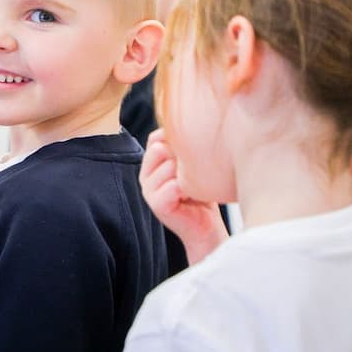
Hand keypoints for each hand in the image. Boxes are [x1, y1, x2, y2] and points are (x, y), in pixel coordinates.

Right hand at [139, 129, 227, 263]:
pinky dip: (188, 188)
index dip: (176, 139)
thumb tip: (194, 122)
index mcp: (151, 164)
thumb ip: (184, 148)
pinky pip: (172, 185)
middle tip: (199, 170)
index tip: (196, 150)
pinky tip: (195, 195)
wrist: (206, 228)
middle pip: (159, 149)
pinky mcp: (156, 205)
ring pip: (167, 165)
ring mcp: (148, 191)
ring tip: (197, 184)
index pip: (156, 138)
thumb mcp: (192, 166)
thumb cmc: (203, 195)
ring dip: (187, 173)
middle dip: (182, 156)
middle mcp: (145, 176)